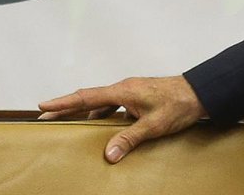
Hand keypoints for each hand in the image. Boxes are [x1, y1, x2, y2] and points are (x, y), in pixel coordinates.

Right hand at [38, 75, 206, 162]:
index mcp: (123, 91)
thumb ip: (129, 138)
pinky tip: (104, 131)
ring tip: (71, 127)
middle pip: (89, 99)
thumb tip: (108, 154)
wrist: (200, 92)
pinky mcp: (138, 97)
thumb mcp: (153, 125)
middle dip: (67, 108)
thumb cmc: (179, 104)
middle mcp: (124, 88)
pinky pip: (115, 107)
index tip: (43, 105)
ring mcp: (131, 92)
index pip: (86, 96)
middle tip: (46, 117)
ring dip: (87, 115)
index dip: (63, 102)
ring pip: (102, 104)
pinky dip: (105, 117)